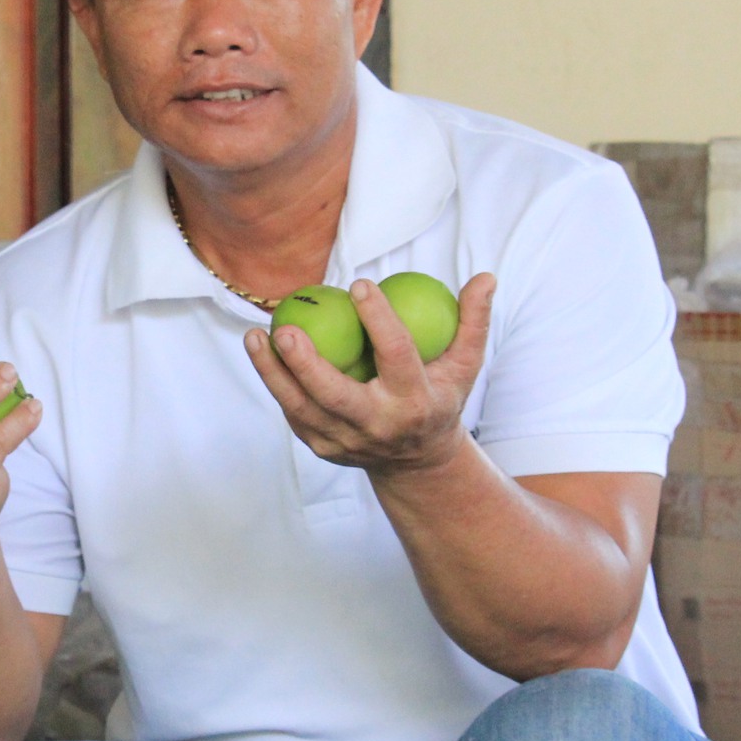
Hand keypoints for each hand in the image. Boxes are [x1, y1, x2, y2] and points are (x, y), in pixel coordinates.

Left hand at [244, 274, 494, 472]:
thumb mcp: (464, 367)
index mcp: (415, 402)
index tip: (360, 284)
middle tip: (286, 327)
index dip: (380, 319)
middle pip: (336, 395)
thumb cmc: (440, 398)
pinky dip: (275, 383)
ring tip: (255, 336)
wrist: (416, 462)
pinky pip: (293, 413)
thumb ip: (473, 322)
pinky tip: (262, 352)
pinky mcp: (322, 448)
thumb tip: (484, 277)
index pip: (396, 356)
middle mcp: (378, 426)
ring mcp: (346, 442)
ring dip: (273, 372)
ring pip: (302, 407)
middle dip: (307, 364)